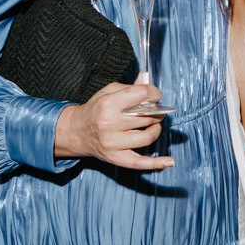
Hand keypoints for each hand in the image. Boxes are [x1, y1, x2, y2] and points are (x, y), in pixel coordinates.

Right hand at [54, 83, 173, 170]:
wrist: (75, 132)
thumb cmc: (94, 110)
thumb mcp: (107, 92)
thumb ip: (129, 87)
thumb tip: (146, 81)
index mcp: (108, 104)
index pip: (141, 94)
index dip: (154, 93)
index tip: (155, 96)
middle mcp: (110, 124)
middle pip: (147, 117)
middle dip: (156, 112)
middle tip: (154, 111)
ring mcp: (113, 143)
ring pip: (148, 137)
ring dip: (156, 129)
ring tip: (153, 125)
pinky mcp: (116, 158)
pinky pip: (140, 163)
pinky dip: (157, 163)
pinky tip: (170, 161)